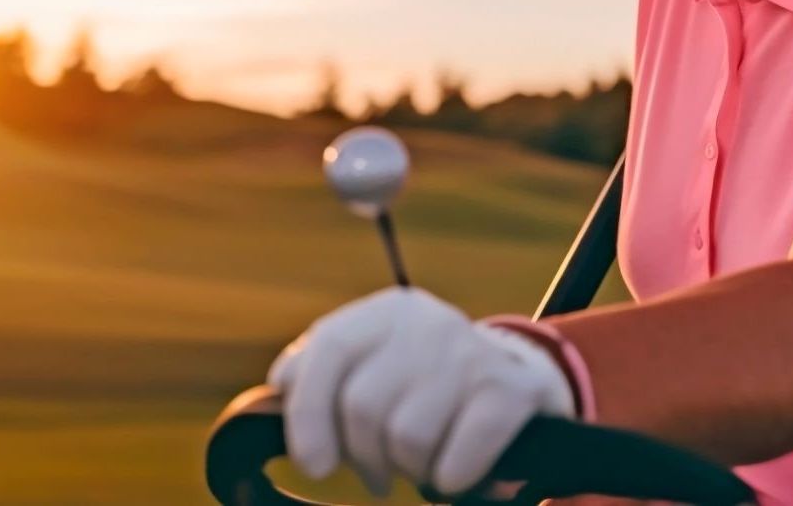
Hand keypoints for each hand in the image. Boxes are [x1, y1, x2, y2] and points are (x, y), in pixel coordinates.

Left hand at [266, 285, 574, 497]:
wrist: (520, 383)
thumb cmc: (424, 388)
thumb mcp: (374, 365)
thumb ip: (319, 374)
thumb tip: (272, 389)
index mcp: (386, 313)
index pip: (330, 347)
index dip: (309, 411)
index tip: (314, 464)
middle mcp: (429, 322)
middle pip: (364, 406)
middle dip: (366, 455)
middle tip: (381, 471)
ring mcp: (472, 353)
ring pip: (407, 437)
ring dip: (411, 468)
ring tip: (423, 463)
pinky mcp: (510, 393)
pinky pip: (456, 459)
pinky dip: (450, 479)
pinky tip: (456, 473)